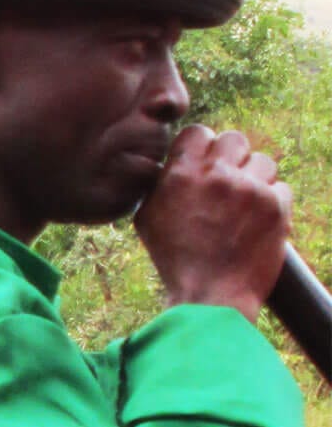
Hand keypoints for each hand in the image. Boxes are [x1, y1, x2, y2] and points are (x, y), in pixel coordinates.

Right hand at [133, 125, 290, 321]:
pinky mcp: (275, 206)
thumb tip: (169, 165)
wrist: (210, 294)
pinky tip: (258, 219)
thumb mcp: (147, 218)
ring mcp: (249, 189)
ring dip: (255, 178)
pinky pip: (281, 187)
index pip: (199, 132)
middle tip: (227, 181)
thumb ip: (160, 184)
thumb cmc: (175, 259)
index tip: (204, 164)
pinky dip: (272, 201)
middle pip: (235, 138)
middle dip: (232, 157)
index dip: (202, 147)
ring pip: (263, 160)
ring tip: (245, 202)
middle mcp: (217, 175)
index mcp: (181, 174)